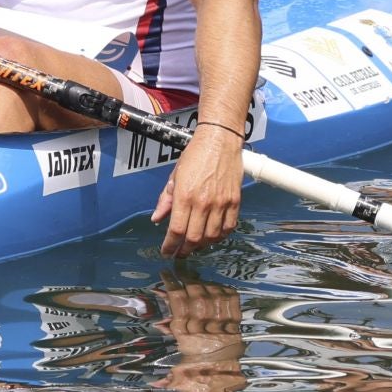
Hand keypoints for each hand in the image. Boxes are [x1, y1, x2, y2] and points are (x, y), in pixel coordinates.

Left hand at [151, 123, 243, 257]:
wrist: (220, 139)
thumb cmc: (196, 154)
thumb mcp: (175, 175)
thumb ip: (166, 199)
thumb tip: (157, 218)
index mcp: (185, 194)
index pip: (176, 230)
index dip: (170, 245)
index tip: (166, 251)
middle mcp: (203, 201)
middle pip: (194, 238)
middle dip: (184, 249)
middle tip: (179, 252)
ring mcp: (221, 202)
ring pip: (212, 236)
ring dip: (202, 245)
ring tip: (194, 245)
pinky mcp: (235, 201)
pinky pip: (228, 227)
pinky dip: (220, 236)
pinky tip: (213, 236)